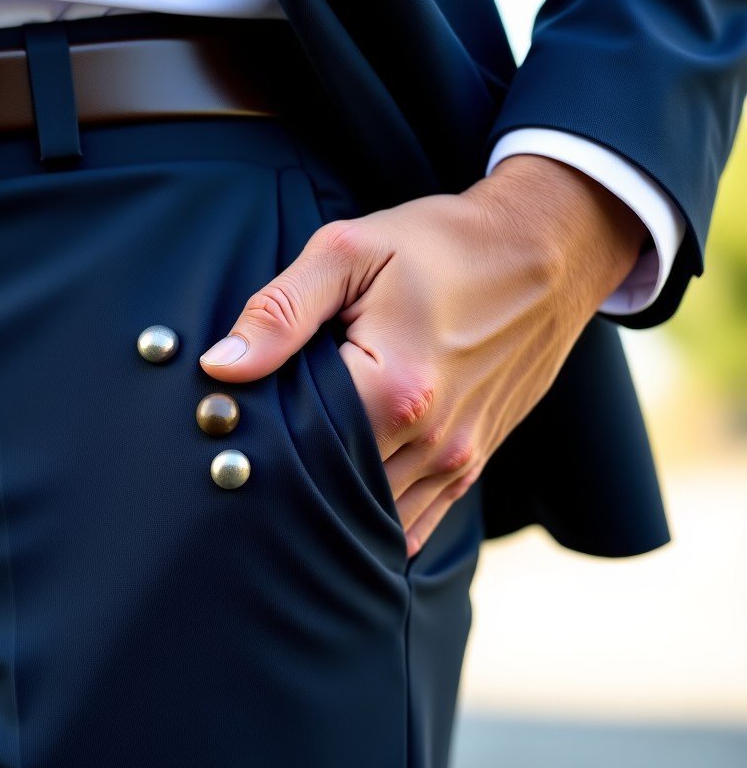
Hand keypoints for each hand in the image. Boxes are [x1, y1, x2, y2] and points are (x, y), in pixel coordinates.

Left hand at [199, 154, 647, 558]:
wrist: (547, 252)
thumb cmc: (444, 245)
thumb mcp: (350, 252)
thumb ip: (280, 312)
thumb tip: (221, 368)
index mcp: (393, 388)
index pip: (297, 446)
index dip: (256, 439)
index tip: (231, 426)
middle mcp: (429, 439)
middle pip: (332, 489)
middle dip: (288, 479)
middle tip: (254, 459)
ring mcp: (456, 458)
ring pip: (373, 515)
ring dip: (329, 505)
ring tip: (292, 480)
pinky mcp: (472, 464)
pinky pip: (416, 522)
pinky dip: (376, 520)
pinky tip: (343, 502)